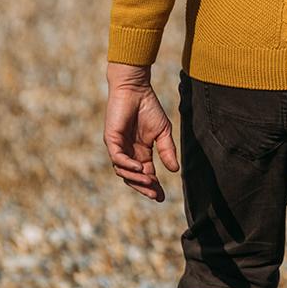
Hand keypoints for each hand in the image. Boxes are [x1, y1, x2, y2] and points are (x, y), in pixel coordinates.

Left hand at [104, 63, 178, 201]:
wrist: (136, 90)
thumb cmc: (149, 108)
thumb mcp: (163, 132)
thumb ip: (167, 150)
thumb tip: (174, 170)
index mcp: (141, 152)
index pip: (146, 174)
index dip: (153, 186)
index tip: (161, 197)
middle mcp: (128, 153)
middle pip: (133, 177)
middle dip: (143, 188)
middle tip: (154, 195)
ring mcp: (118, 148)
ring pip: (123, 171)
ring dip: (136, 178)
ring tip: (150, 181)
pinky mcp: (111, 141)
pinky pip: (117, 159)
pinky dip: (128, 165)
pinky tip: (140, 168)